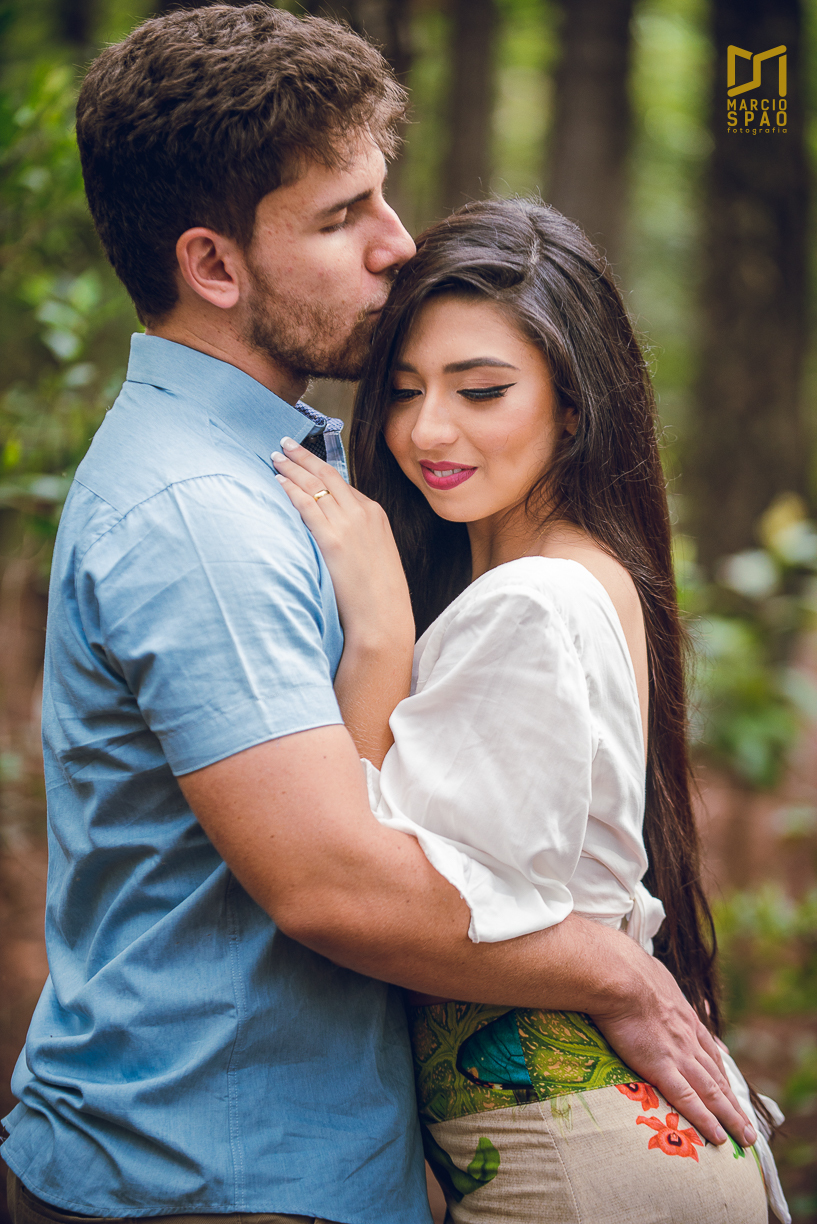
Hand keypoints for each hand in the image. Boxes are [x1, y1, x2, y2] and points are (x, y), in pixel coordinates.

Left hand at [272, 436, 413, 652]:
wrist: (383, 615)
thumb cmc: (377, 593)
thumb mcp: (376, 553)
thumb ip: (358, 535)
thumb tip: (336, 531)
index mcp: (375, 514)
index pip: (342, 483)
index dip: (319, 468)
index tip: (304, 460)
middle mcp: (363, 512)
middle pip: (327, 475)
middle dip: (303, 456)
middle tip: (284, 444)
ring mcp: (348, 524)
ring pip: (314, 484)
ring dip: (292, 468)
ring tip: (275, 457)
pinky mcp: (332, 540)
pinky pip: (307, 505)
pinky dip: (291, 490)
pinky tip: (277, 481)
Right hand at [590, 953, 756, 1147]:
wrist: (619, 976)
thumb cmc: (627, 970)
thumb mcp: (654, 972)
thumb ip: (658, 982)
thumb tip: (654, 975)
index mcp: (684, 1015)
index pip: (708, 1047)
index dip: (720, 1068)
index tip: (729, 1083)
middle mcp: (688, 1037)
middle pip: (716, 1075)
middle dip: (733, 1102)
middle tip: (746, 1125)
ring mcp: (678, 1053)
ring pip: (711, 1091)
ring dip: (730, 1116)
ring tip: (744, 1137)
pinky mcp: (661, 1066)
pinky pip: (688, 1099)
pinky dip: (705, 1119)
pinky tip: (717, 1136)